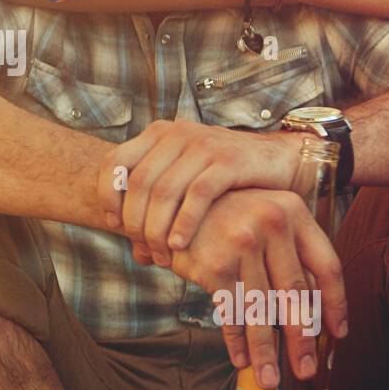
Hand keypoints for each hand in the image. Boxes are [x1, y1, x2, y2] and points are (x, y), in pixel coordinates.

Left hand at [99, 119, 304, 263]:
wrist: (280, 160)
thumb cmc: (228, 180)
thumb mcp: (187, 184)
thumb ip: (160, 212)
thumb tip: (137, 255)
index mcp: (159, 133)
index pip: (116, 161)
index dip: (108, 195)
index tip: (113, 224)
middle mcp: (178, 134)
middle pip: (138, 182)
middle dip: (135, 223)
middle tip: (144, 250)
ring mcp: (203, 144)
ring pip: (164, 191)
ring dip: (158, 229)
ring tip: (163, 256)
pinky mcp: (229, 161)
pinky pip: (197, 195)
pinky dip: (184, 223)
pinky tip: (180, 244)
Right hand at [167, 188, 348, 388]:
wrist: (170, 202)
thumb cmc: (222, 214)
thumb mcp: (262, 219)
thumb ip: (289, 256)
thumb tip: (317, 311)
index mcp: (293, 212)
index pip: (327, 265)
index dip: (334, 304)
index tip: (336, 333)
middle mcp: (273, 223)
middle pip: (296, 294)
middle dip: (301, 340)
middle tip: (306, 370)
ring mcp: (243, 242)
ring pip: (262, 309)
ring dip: (266, 351)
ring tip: (270, 379)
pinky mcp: (216, 263)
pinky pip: (231, 312)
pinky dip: (236, 340)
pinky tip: (240, 359)